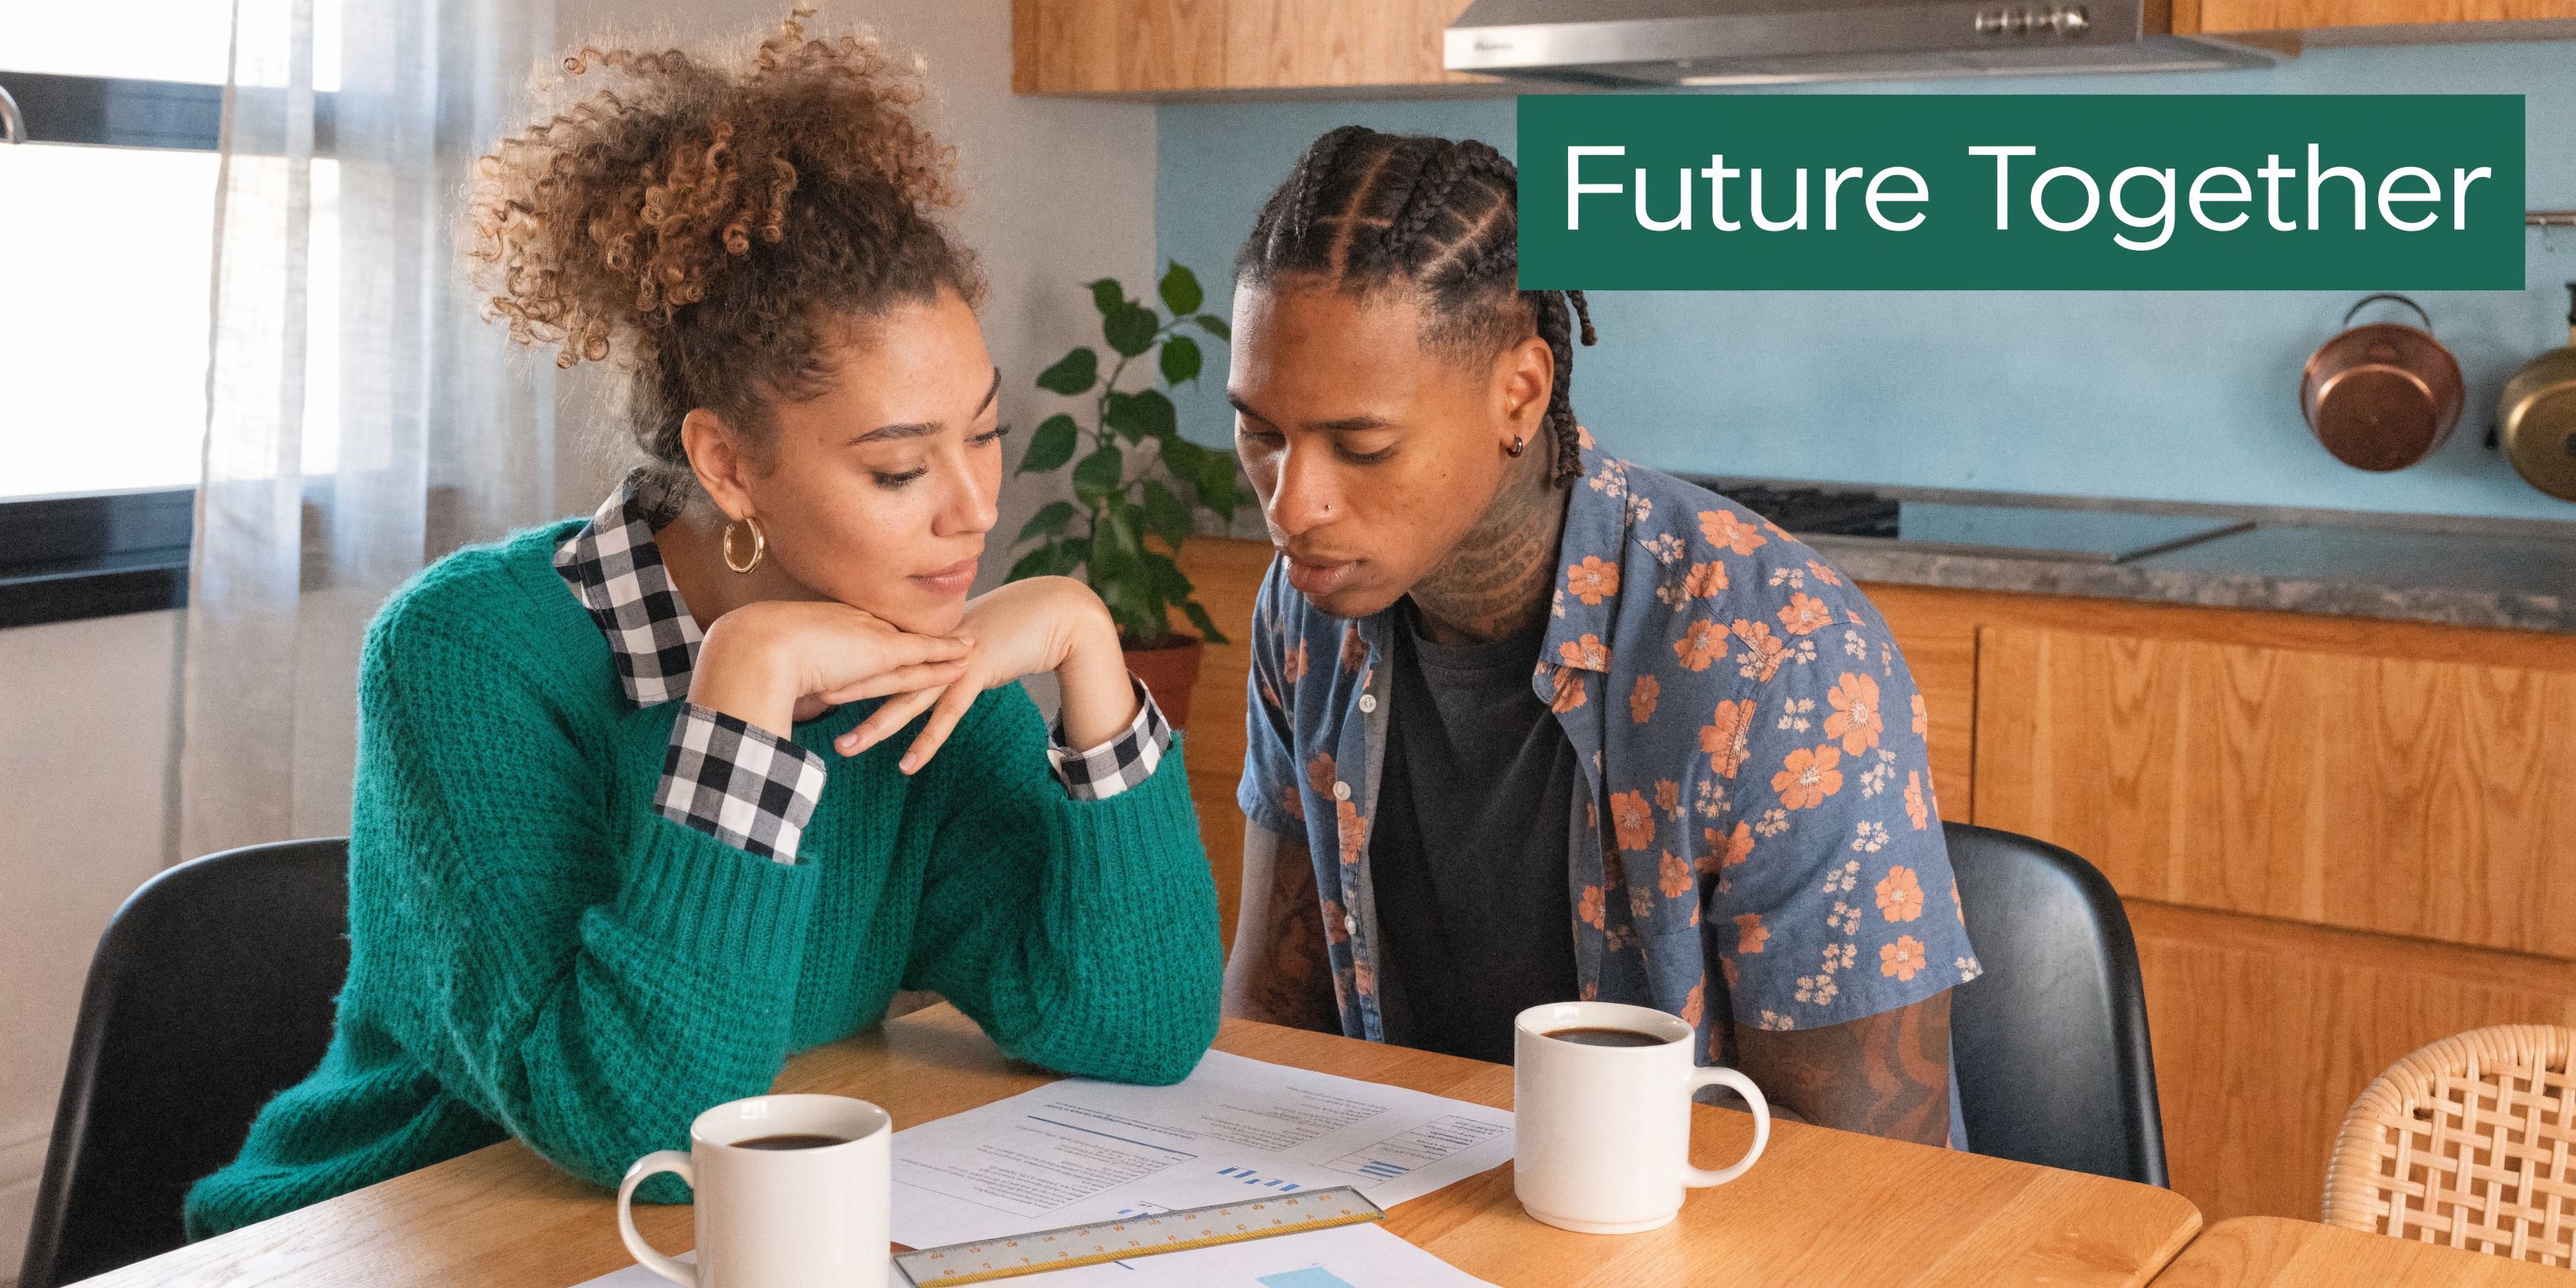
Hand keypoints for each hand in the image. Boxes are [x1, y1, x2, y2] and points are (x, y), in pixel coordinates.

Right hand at [688, 599, 972, 739]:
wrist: (754, 650)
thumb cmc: (748, 661)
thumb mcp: (767, 668)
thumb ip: (780, 680)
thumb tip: (775, 698)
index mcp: (821, 625)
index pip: (856, 630)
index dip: (876, 634)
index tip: (889, 634)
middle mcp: (848, 625)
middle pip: (892, 631)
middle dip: (918, 636)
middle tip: (946, 631)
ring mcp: (865, 637)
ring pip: (914, 644)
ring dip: (943, 647)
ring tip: (971, 645)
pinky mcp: (882, 654)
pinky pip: (922, 655)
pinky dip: (946, 656)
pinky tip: (969, 656)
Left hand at [835, 576, 1135, 773]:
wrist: (1052, 613)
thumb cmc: (1010, 625)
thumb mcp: (965, 638)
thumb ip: (940, 649)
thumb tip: (919, 660)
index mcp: (925, 638)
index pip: (876, 654)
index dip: (843, 664)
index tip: (806, 674)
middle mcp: (932, 649)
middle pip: (878, 675)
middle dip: (841, 692)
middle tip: (802, 705)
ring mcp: (952, 663)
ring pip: (905, 700)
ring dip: (875, 726)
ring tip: (845, 748)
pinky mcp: (976, 677)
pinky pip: (947, 717)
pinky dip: (927, 742)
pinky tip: (907, 766)